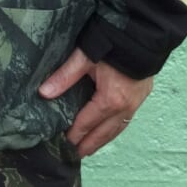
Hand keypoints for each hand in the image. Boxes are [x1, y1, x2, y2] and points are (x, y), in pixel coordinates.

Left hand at [38, 47, 152, 157]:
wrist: (142, 32)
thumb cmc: (113, 43)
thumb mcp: (85, 58)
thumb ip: (65, 76)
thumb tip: (43, 93)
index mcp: (111, 100)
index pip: (88, 123)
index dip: (76, 133)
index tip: (66, 143)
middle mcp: (126, 107)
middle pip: (105, 132)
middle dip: (91, 144)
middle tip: (77, 154)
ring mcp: (137, 103)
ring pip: (118, 128)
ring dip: (104, 139)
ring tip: (91, 148)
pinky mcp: (143, 95)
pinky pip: (127, 120)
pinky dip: (116, 128)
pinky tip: (110, 129)